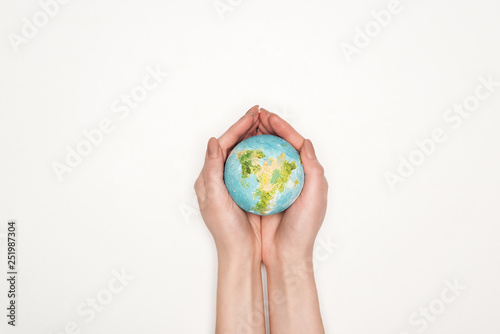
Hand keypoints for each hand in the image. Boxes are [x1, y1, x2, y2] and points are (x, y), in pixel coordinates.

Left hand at [194, 106, 265, 332]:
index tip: (254, 114)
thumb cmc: (225, 228)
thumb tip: (212, 140)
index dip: (238, 126)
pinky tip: (276, 150)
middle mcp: (221, 176)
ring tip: (270, 125)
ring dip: (257, 138)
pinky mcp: (248, 191)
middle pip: (235, 144)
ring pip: (247, 153)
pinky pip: (256, 167)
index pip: (224, 143)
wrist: (239, 252)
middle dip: (249, 127)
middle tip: (263, 114)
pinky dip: (265, 155)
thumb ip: (211, 169)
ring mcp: (236, 183)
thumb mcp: (214, 198)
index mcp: (209, 175)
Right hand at [258, 109, 327, 266]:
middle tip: (255, 116)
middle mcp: (291, 176)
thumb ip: (312, 169)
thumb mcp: (315, 197)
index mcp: (307, 173)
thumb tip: (305, 142)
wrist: (286, 255)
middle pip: (279, 145)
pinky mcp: (261, 193)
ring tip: (245, 128)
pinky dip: (247, 159)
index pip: (295, 143)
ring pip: (265, 155)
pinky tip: (238, 153)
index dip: (282, 127)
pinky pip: (253, 172)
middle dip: (267, 128)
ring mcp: (275, 184)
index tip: (268, 117)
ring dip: (256, 140)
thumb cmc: (304, 228)